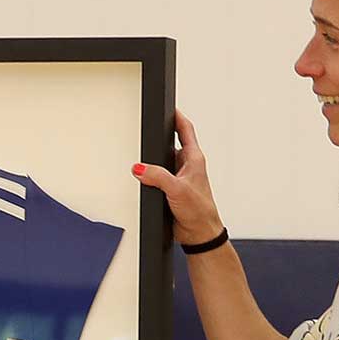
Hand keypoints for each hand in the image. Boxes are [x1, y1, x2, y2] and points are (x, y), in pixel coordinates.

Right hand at [132, 109, 223, 246]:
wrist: (199, 233)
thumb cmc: (199, 210)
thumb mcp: (176, 189)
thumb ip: (157, 176)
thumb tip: (139, 168)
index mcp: (194, 159)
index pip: (186, 131)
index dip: (178, 117)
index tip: (170, 106)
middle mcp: (187, 166)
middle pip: (171, 144)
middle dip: (160, 141)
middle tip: (150, 133)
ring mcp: (179, 177)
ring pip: (162, 163)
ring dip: (153, 164)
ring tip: (145, 164)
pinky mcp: (172, 190)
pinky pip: (158, 178)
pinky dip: (150, 178)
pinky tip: (146, 182)